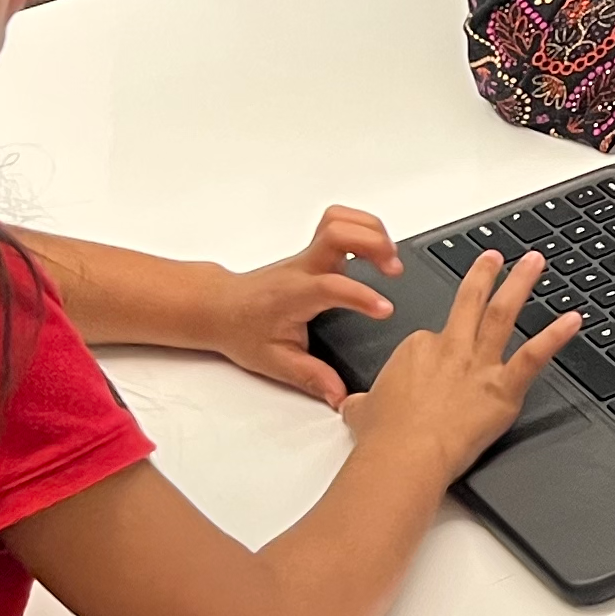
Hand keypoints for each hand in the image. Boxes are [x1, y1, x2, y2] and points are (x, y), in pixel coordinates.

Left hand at [204, 208, 405, 407]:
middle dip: (373, 244)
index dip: (361, 295)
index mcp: (295, 295)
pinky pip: (339, 221)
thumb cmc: (243, 330)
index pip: (331, 286)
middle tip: (394, 271)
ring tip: (390, 257)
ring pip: (339, 219)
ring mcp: (308, 254)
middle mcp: (303, 268)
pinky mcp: (314, 250)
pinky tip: (376, 247)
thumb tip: (341, 396)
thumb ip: (312, 378)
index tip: (385, 309)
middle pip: (337, 232)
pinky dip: (363, 226)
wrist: (220, 308)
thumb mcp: (276, 362)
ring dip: (371, 230)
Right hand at [343, 250, 580, 485]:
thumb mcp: (360, 410)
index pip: (432, 336)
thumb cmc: (384, 437)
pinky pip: (535, 356)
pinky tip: (573, 319)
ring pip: (502, 314)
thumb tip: (354, 405)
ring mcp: (478, 365)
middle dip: (484, 275)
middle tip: (495, 257)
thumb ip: (363, 403)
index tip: (437, 358)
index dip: (436, 348)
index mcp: (416, 349)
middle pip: (469, 303)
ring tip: (534, 263)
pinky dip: (556, 336)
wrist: (403, 456)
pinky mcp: (502, 387)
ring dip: (520, 285)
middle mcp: (450, 349)